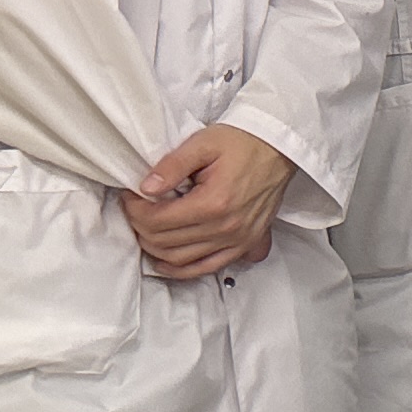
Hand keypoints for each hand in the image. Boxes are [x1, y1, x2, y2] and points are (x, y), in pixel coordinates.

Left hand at [120, 124, 295, 279]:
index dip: (135, 209)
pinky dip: (181, 269)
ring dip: (155, 248)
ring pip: (180, 260)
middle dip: (141, 226)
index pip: (157, 221)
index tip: (131, 195)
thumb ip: (172, 165)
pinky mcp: (246, 244)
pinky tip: (166, 260)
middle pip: (164, 242)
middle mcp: (226, 228)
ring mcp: (238, 240)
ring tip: (148, 227)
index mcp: (214, 202)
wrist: (280, 146)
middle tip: (138, 208)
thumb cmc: (243, 141)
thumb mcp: (204, 143)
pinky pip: (206, 268)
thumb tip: (145, 188)